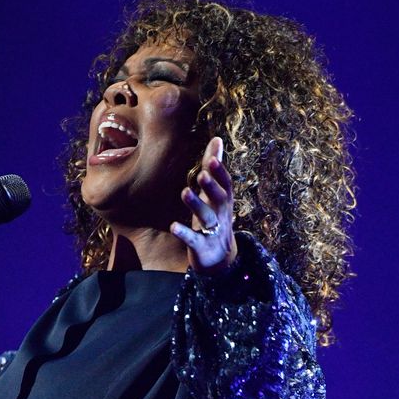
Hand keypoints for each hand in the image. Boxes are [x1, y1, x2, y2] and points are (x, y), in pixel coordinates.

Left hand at [170, 137, 237, 274]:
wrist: (219, 259)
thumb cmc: (215, 218)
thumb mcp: (215, 194)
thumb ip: (214, 168)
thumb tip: (217, 139)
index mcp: (224, 201)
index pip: (225, 185)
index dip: (220, 173)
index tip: (212, 158)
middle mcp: (221, 215)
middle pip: (220, 199)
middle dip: (212, 187)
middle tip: (202, 174)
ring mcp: (212, 232)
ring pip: (206, 218)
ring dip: (196, 205)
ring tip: (184, 192)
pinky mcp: (201, 247)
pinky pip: (193, 239)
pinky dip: (184, 233)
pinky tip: (173, 226)